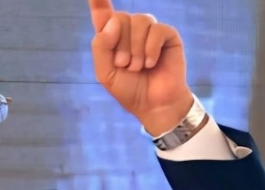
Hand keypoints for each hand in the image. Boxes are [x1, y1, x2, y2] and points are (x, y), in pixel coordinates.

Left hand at [88, 0, 193, 134]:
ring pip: (139, 21)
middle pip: (120, 18)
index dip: (98, 1)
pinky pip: (155, 30)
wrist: (153, 105)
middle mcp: (130, 31)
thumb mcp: (106, 74)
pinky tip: (151, 64)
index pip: (103, 14)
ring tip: (138, 68)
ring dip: (136, 49)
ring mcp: (149, 31)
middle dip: (120, 45)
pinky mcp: (167, 35)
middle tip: (125, 66)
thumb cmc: (129, 90)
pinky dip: (151, 50)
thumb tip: (113, 23)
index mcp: (112, 38)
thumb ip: (101, 47)